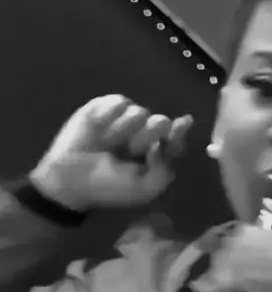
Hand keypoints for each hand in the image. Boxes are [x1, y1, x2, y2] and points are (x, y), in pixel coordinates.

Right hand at [29, 94, 192, 211]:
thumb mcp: (143, 190)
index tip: (183, 122)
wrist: (69, 179)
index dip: (180, 132)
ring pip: (140, 112)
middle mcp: (142, 137)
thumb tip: (164, 145)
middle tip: (133, 148)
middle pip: (161, 122)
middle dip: (149, 134)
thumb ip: (164, 172)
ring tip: (108, 143)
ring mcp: (124, 122)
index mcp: (154, 157)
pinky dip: (111, 113)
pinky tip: (99, 126)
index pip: (175, 141)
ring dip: (125, 129)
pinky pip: (119, 101)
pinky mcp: (104, 109)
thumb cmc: (107, 187)